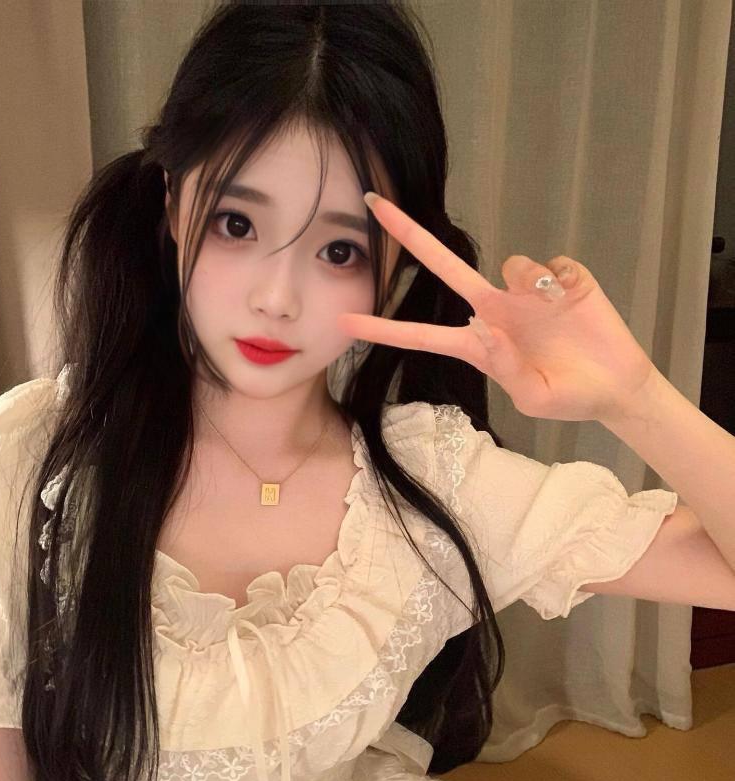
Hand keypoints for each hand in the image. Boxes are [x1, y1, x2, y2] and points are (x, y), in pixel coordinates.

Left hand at [336, 192, 657, 422]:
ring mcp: (526, 292)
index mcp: (479, 344)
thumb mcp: (533, 398)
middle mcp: (494, 310)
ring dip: (527, 283)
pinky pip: (553, 266)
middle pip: (444, 266)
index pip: (422, 335)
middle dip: (410, 235)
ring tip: (553, 312)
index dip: (384, 329)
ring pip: (512, 264)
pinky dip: (562, 282)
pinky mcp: (561, 279)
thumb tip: (484, 326)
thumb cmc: (568, 397)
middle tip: (373, 203)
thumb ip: (504, 366)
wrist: (616, 386)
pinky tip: (574, 302)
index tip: (344, 321)